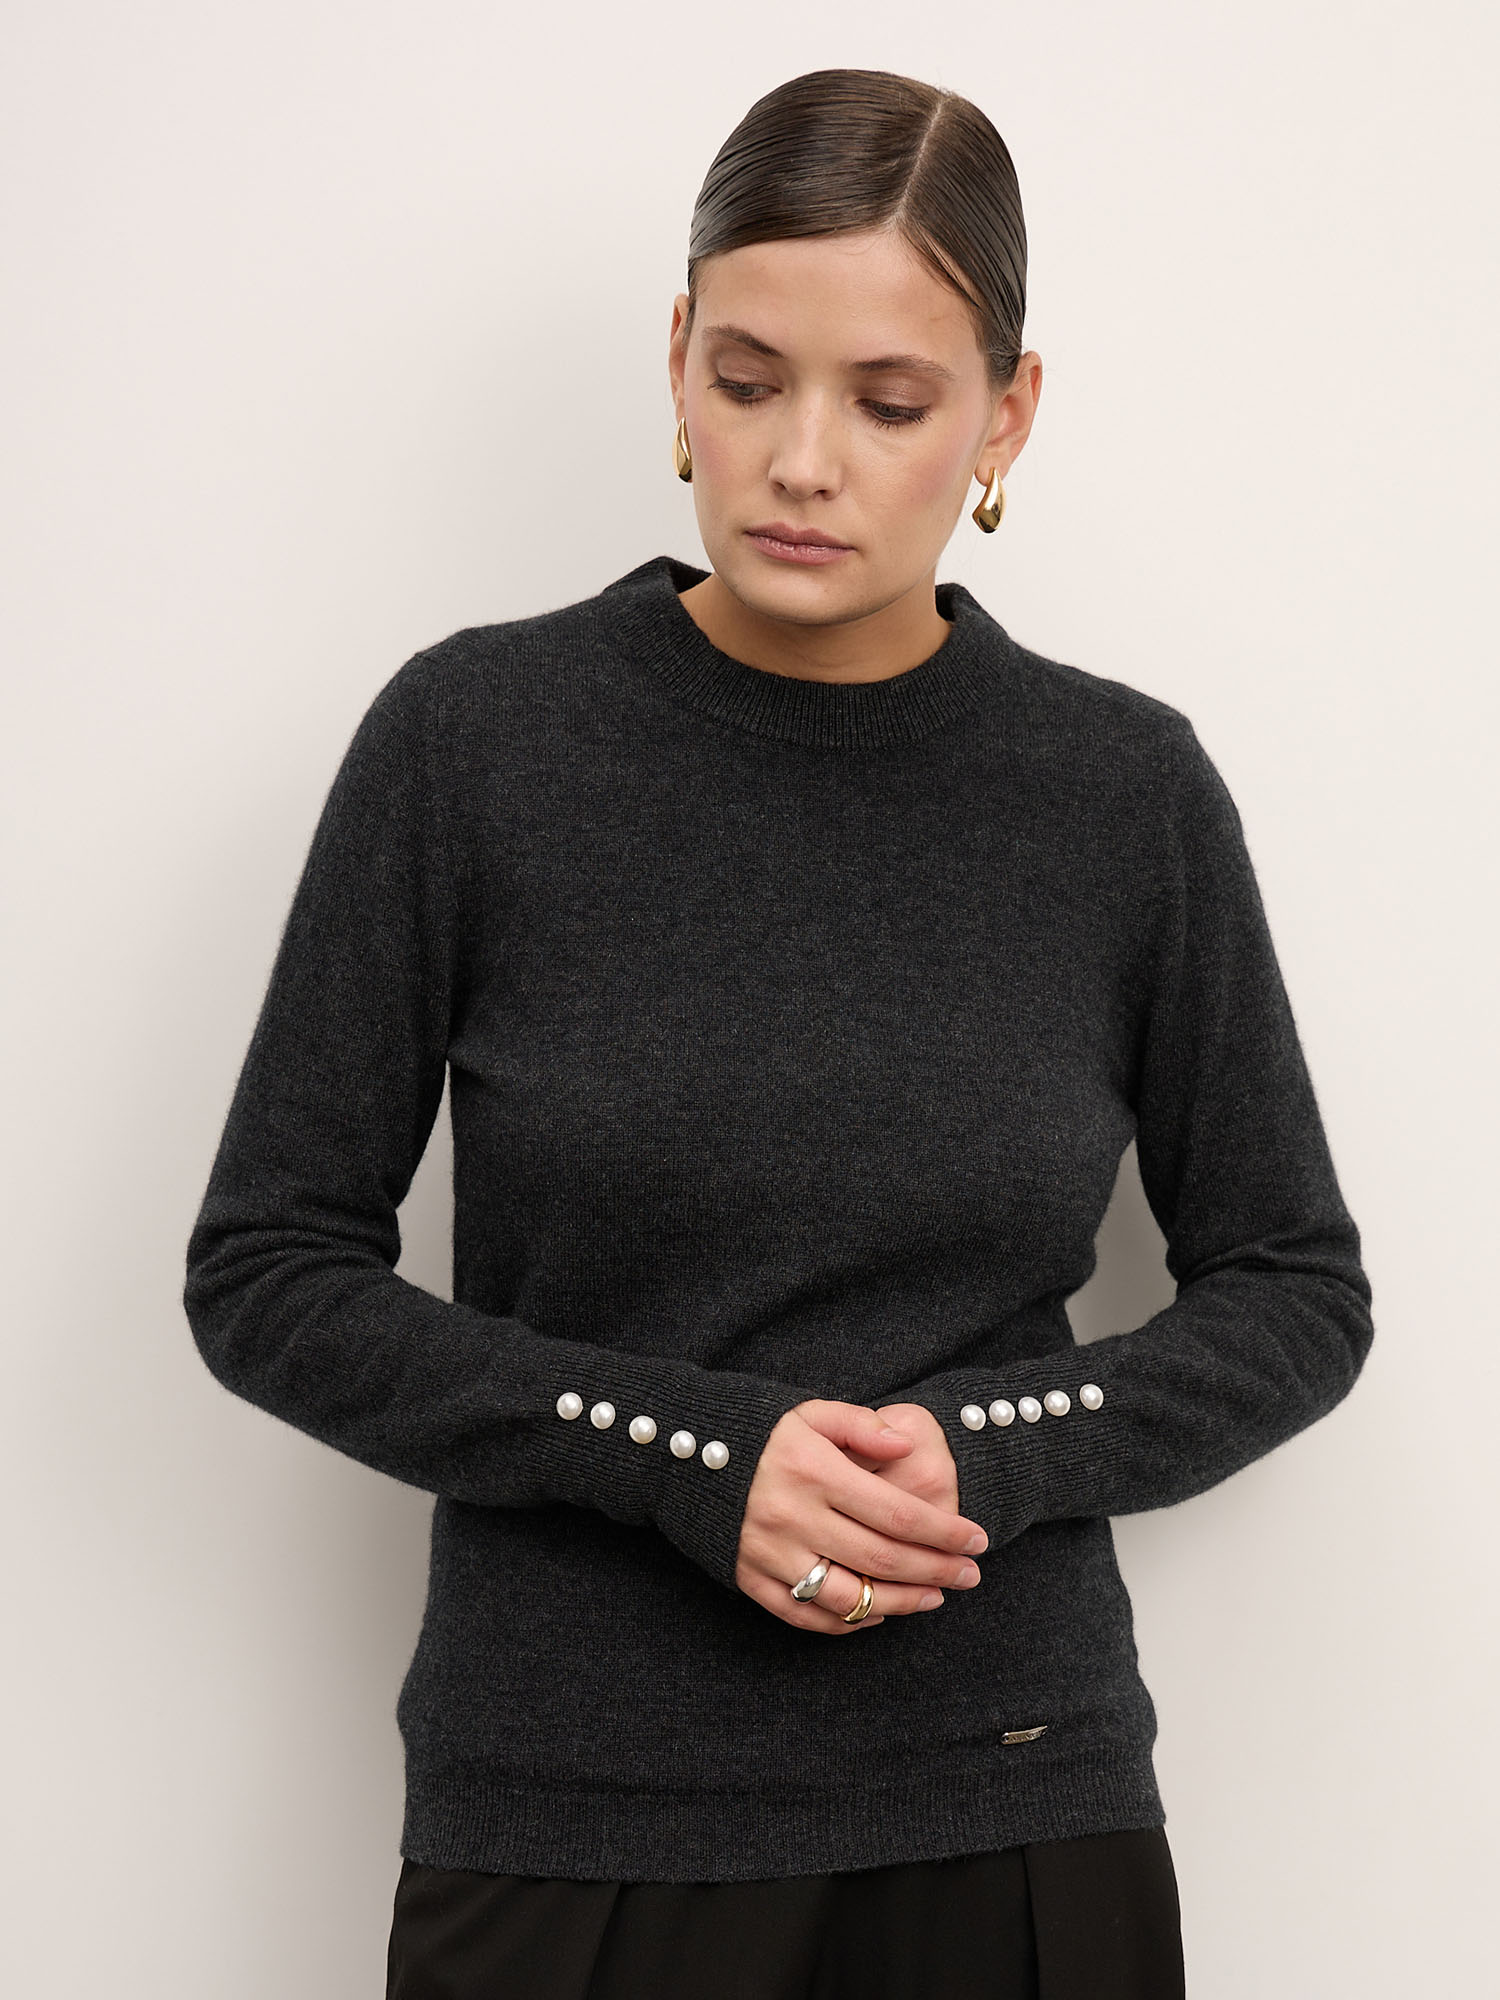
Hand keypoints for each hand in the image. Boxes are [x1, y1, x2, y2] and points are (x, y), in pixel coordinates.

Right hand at [735, 1399, 987, 1635]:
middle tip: (971, 1575)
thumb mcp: (808, 1412)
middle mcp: (794, 1516)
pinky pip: (805, 1614)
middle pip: (882, 1558)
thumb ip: (861, 1425)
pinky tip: (878, 1612)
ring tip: (935, 1599)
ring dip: (901, 1603)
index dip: (944, 1532)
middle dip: (937, 1570)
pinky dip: (847, 1621)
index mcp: (815, 1471)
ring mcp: (770, 1553)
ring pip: (849, 1596)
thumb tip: (907, 1445)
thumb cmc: (757, 1430)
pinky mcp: (749, 1578)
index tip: (977, 1540)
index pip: (897, 1513)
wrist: (681, 1454)